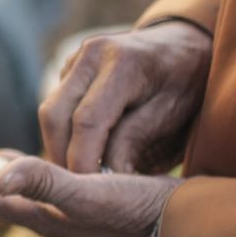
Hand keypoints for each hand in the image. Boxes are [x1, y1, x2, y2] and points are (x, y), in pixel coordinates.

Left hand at [0, 150, 176, 236]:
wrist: (189, 228)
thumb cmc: (144, 212)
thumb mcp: (92, 195)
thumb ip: (45, 184)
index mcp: (42, 215)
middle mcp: (48, 215)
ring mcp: (65, 208)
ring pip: (6, 185)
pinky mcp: (84, 196)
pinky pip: (36, 179)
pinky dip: (14, 167)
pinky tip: (7, 162)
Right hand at [41, 20, 212, 175]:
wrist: (183, 44)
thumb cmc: (185, 83)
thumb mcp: (172, 114)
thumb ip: (135, 141)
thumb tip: (105, 179)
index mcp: (124, 64)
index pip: (87, 121)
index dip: (82, 161)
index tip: (90, 192)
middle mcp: (92, 54)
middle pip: (55, 115)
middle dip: (62, 157)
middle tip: (80, 189)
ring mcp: (76, 57)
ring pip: (50, 112)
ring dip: (60, 146)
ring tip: (83, 173)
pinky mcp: (69, 67)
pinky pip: (56, 105)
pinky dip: (65, 133)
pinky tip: (85, 150)